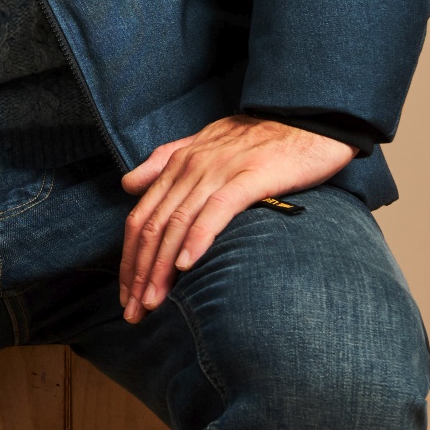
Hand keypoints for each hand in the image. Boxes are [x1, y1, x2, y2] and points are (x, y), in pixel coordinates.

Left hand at [118, 115, 353, 322]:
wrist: (303, 118)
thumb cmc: (256, 138)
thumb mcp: (201, 144)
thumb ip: (163, 162)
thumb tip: (128, 184)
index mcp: (176, 164)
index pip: (140, 218)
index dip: (129, 259)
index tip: (126, 293)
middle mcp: (189, 168)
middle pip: (151, 227)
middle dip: (138, 273)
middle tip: (133, 311)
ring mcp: (217, 172)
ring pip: (177, 224)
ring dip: (161, 267)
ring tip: (152, 302)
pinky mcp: (249, 178)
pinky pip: (216, 211)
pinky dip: (198, 238)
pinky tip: (187, 266)